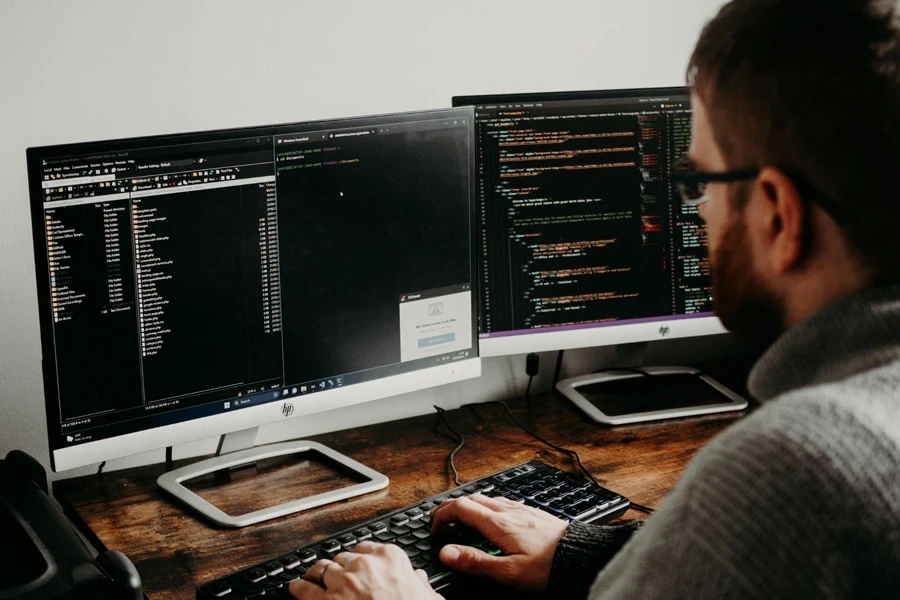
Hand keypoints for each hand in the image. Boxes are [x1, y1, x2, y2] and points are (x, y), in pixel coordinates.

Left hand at [289, 542, 442, 599]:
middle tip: (334, 573)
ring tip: (310, 576)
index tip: (357, 563)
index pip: (366, 548)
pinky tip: (294, 588)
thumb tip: (418, 579)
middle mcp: (363, 565)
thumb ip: (419, 583)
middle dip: (338, 566)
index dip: (359, 558)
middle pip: (342, 557)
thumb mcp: (427, 595)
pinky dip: (297, 588)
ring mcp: (343, 582)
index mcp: (389, 557)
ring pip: (321, 569)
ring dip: (317, 573)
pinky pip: (304, 590)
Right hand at [430, 493, 567, 590]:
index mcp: (498, 524)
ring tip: (461, 516)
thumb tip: (447, 553)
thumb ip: (476, 562)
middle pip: (471, 498)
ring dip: (469, 504)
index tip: (433, 527)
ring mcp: (520, 509)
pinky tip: (493, 515)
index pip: (460, 507)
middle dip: (451, 506)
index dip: (442, 515)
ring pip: (487, 497)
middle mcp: (508, 511)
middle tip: (440, 518)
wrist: (580, 555)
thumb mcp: (508, 571)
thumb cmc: (548, 565)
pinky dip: (487, 504)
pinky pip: (502, 501)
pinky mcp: (531, 512)